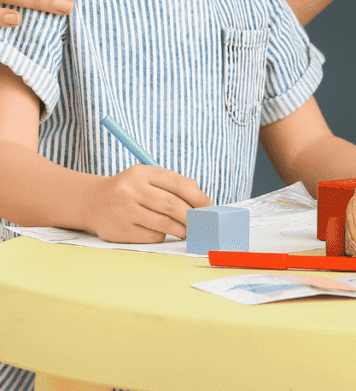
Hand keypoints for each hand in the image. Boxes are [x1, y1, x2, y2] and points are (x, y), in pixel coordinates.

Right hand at [84, 165, 212, 242]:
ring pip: (164, 224)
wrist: (93, 202)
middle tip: (202, 223)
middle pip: (172, 205)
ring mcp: (124, 211)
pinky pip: (151, 236)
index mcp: (142, 172)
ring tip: (187, 230)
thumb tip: (202, 201)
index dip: (198, 197)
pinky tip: (161, 231)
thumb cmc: (130, 189)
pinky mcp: (119, 231)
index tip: (209, 207)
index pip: (178, 184)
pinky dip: (162, 235)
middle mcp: (131, 190)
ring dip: (181, 229)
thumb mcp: (147, 177)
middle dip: (192, 216)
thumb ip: (173, 185)